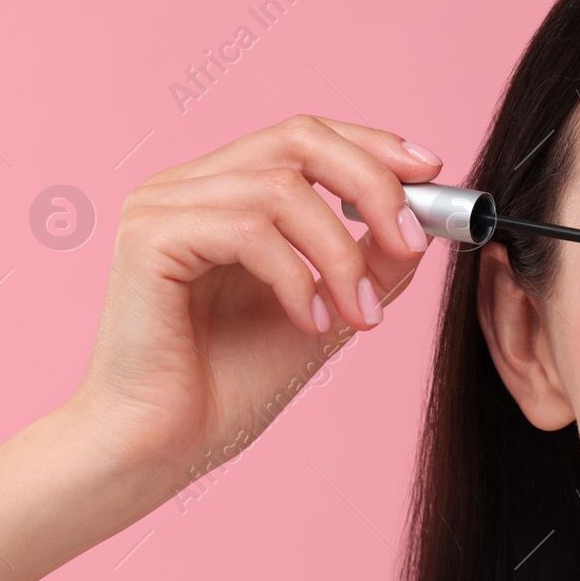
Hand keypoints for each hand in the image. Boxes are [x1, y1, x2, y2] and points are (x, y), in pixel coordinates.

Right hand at [66, 114, 441, 490]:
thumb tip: (423, 225)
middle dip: (371, 186)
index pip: (306, 136)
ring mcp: (163, 205)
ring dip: (340, 256)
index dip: (373, 145)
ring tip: (359, 318)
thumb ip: (369, 264)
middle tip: (411, 244)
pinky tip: (309, 322)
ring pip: (282, 189)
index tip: (430, 171)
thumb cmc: (231, 383)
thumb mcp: (327, 311)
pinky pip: (247, 229)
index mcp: (225, 191)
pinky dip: (295, 276)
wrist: (163, 444)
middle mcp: (189, 185)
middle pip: (298, 139)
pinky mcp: (149, 236)